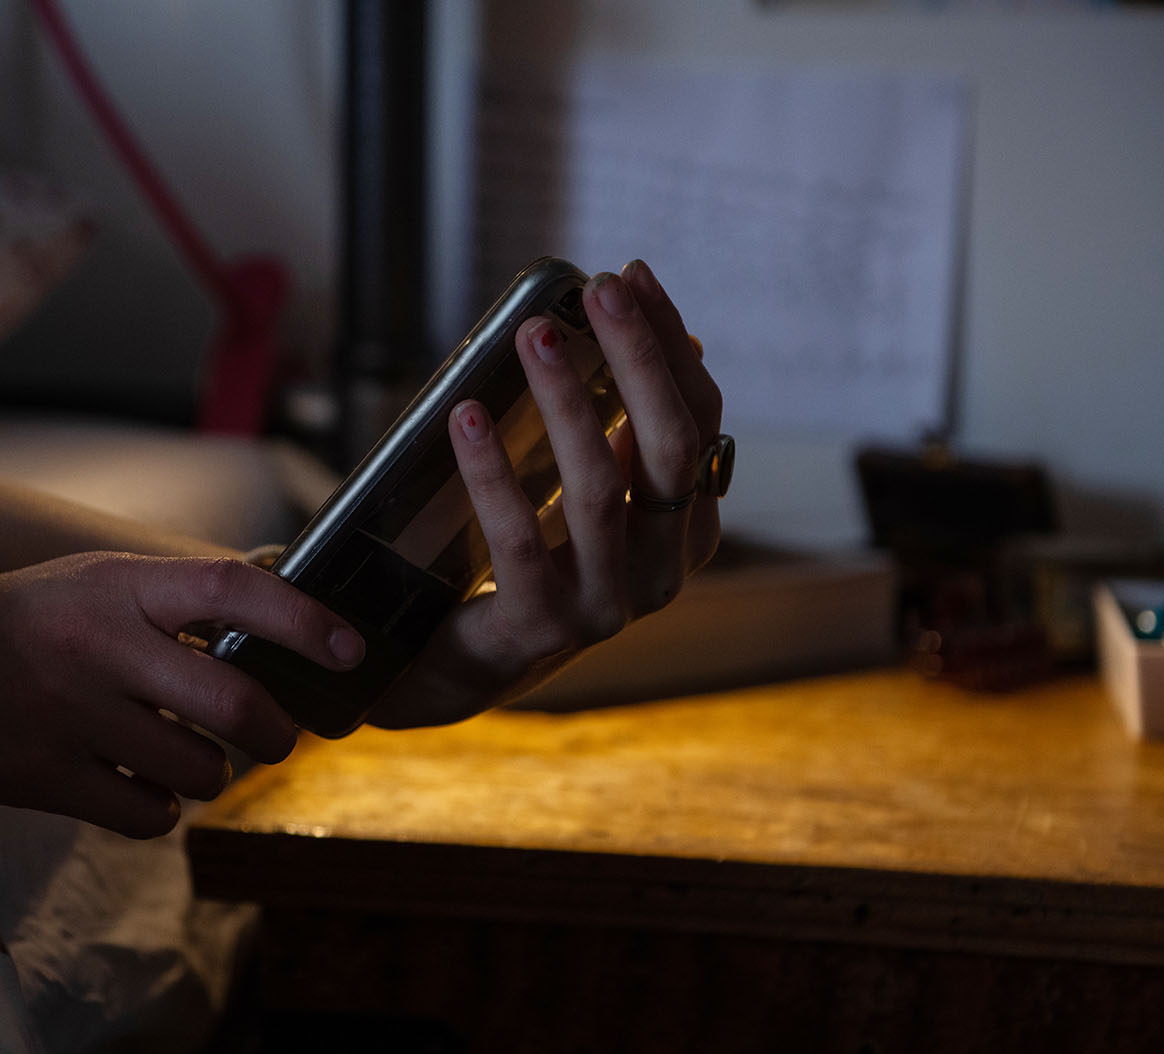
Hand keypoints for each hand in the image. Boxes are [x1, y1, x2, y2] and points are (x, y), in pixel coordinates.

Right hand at [0, 552, 364, 836]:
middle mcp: (101, 647)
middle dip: (275, 732)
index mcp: (121, 585)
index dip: (303, 619)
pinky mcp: (48, 778)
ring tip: (183, 754)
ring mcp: (73, 716)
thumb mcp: (101, 581)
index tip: (350, 648)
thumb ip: (182, 603)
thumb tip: (285, 641)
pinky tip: (137, 783)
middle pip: (234, 705)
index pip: (232, 589)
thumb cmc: (33, 618)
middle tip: (277, 737)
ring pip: (200, 771)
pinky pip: (149, 816)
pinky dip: (159, 809)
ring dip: (210, 773)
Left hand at [369, 259, 722, 727]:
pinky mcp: (541, 628)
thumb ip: (626, 428)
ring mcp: (606, 606)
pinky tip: (466, 418)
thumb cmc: (531, 560)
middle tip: (600, 292)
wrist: (465, 664)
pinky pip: (519, 539)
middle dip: (639, 359)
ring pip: (599, 488)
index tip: (629, 278)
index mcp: (685, 529)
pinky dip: (493, 472)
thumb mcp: (588, 491)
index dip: (669, 346)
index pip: (698, 421)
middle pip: (671, 448)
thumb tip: (676, 337)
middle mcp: (662, 571)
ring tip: (533, 335)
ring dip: (567, 401)